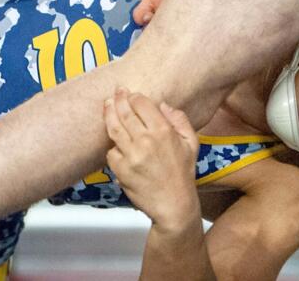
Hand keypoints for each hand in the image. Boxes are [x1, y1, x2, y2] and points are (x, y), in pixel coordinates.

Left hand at [104, 89, 199, 228]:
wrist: (173, 204)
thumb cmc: (183, 174)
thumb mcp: (191, 143)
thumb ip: (180, 120)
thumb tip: (163, 105)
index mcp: (164, 131)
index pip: (142, 104)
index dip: (134, 97)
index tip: (131, 94)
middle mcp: (146, 141)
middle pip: (125, 112)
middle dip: (118, 99)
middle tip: (116, 93)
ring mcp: (131, 155)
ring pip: (114, 128)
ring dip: (108, 114)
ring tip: (107, 105)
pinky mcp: (121, 170)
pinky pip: (111, 152)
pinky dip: (113, 146)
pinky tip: (116, 141)